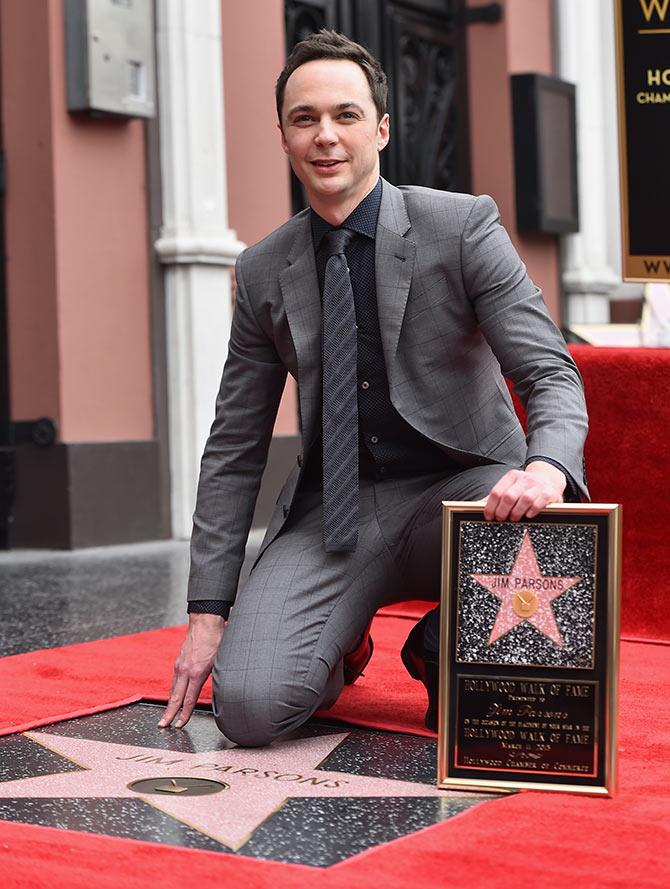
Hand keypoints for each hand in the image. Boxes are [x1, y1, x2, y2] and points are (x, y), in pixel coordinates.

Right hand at [158, 613, 224, 728]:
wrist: (205, 620)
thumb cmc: (216, 638)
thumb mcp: (221, 659)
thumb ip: (218, 676)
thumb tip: (223, 688)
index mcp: (196, 672)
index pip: (189, 699)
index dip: (184, 714)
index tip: (179, 725)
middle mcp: (185, 670)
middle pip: (175, 697)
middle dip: (168, 714)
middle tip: (162, 726)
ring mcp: (180, 665)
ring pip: (173, 689)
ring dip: (169, 703)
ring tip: (166, 716)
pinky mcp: (179, 660)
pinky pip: (175, 680)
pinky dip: (173, 690)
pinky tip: (174, 696)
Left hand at [484, 461, 565, 521]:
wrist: (548, 479)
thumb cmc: (525, 487)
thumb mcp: (510, 487)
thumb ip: (496, 496)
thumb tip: (477, 505)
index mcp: (511, 476)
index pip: (496, 492)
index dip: (490, 506)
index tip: (489, 516)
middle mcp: (524, 478)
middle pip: (509, 496)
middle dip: (502, 511)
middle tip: (501, 519)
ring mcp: (537, 485)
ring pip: (525, 499)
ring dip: (517, 512)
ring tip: (514, 518)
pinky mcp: (549, 492)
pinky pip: (539, 502)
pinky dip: (532, 510)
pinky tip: (528, 515)